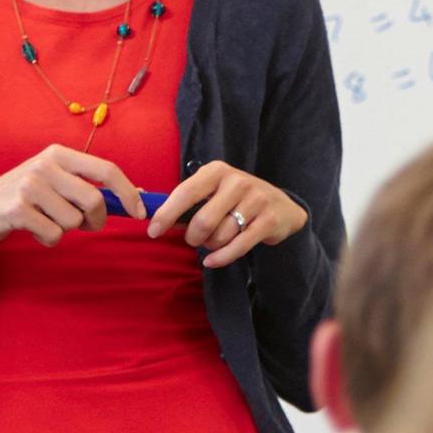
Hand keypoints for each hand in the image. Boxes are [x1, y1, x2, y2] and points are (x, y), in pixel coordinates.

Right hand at [0, 143, 129, 248]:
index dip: (128, 193)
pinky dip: (48, 240)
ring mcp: (30, 185)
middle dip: (95, 221)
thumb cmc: (23, 198)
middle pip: (94, 200)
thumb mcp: (54, 181)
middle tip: (84, 225)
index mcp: (58, 153)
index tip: (140, 213)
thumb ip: (88, 184)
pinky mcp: (18, 209)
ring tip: (44, 221)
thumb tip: (136, 194)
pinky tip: (33, 229)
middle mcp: (45, 164)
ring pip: (74, 221)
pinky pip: (54, 235)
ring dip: (65, 230)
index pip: (106, 170)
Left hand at [150, 161, 308, 267]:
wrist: (281, 207)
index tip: (153, 232)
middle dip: (193, 237)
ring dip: (211, 246)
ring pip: (220, 236)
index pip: (185, 193)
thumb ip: (186, 201)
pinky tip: (212, 261)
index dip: (166, 214)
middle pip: (202, 220)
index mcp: (216, 171)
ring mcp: (255, 200)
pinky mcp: (268, 221)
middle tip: (194, 240)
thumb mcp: (213, 192)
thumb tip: (150, 214)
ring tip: (215, 241)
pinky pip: (238, 246)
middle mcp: (236, 181)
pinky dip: (222, 257)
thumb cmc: (237, 200)